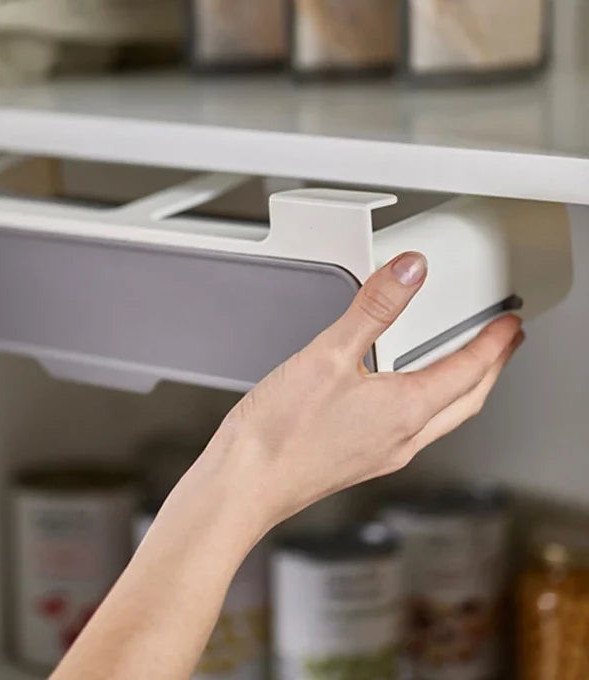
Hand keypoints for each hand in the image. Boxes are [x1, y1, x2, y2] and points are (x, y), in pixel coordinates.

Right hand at [211, 251, 523, 534]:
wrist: (246, 482)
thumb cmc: (280, 432)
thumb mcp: (327, 354)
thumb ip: (373, 309)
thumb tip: (409, 273)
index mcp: (404, 410)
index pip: (468, 371)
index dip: (493, 343)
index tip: (509, 325)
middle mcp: (402, 438)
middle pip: (467, 401)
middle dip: (491, 370)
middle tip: (503, 346)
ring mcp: (383, 453)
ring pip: (442, 417)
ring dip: (463, 389)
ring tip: (464, 366)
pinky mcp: (361, 460)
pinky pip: (414, 429)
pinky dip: (428, 405)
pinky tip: (403, 396)